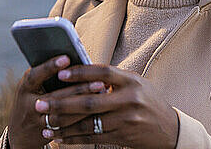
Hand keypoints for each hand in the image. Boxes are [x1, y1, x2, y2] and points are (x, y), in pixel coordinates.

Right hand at [7, 55, 106, 148]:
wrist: (20, 134)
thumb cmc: (33, 98)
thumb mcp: (34, 86)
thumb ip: (48, 75)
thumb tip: (75, 59)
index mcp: (25, 87)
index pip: (36, 75)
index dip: (50, 67)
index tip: (67, 58)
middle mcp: (29, 105)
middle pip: (57, 97)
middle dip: (80, 89)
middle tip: (100, 82)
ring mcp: (37, 122)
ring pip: (65, 116)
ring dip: (86, 106)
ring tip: (103, 95)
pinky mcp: (48, 135)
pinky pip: (68, 129)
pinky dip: (84, 119)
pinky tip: (99, 111)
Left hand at [35, 65, 178, 148]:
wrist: (170, 130)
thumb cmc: (148, 102)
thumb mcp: (137, 84)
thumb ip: (114, 80)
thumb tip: (83, 73)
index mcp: (132, 80)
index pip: (102, 72)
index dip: (80, 72)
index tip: (60, 73)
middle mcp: (129, 99)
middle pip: (89, 101)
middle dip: (61, 104)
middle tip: (40, 104)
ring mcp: (127, 119)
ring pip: (89, 123)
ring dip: (64, 125)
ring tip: (45, 125)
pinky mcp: (123, 136)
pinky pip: (94, 138)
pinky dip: (75, 138)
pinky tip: (60, 138)